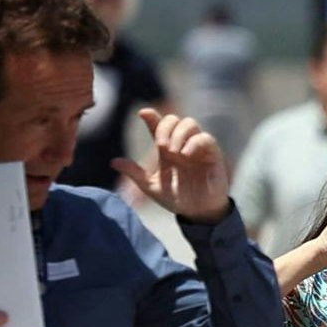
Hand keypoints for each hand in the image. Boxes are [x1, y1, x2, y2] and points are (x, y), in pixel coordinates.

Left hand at [118, 105, 231, 220]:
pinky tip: (186, 154)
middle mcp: (181, 144)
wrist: (197, 213)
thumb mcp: (151, 187)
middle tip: (160, 145)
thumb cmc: (176, 198)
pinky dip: (195, 142)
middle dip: (165, 127)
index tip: (142, 113)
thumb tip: (113, 161)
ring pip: (190, 124)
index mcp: (166, 148)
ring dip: (179, 134)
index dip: (151, 116)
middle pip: (174, 119)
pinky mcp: (212, 155)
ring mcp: (197, 148)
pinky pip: (206, 138)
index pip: (158, 125)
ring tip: (173, 151)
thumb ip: (134, 173)